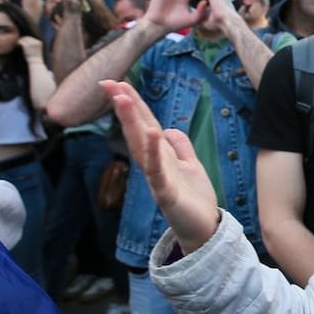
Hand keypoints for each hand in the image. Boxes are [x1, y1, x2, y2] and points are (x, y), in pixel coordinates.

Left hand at [17, 35, 43, 59]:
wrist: (35, 63)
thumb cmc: (35, 58)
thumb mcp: (36, 50)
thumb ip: (33, 45)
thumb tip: (27, 40)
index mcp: (39, 43)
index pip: (31, 38)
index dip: (26, 40)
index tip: (23, 43)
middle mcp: (36, 42)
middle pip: (28, 37)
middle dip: (23, 40)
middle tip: (19, 43)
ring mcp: (32, 44)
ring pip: (24, 39)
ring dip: (20, 41)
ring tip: (18, 44)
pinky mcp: (27, 46)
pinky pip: (21, 42)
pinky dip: (18, 43)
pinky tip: (17, 45)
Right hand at [100, 80, 219, 250]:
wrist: (203, 230)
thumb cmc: (194, 200)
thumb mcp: (190, 166)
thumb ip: (181, 147)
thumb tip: (169, 129)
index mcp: (161, 156)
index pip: (145, 124)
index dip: (133, 104)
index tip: (118, 83)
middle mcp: (154, 164)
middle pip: (137, 131)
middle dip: (125, 107)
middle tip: (109, 83)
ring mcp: (157, 179)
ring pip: (142, 147)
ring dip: (133, 123)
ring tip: (124, 99)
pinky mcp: (167, 194)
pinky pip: (158, 171)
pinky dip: (154, 153)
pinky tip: (152, 134)